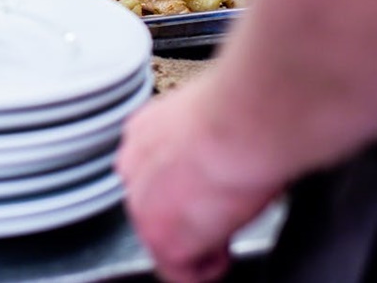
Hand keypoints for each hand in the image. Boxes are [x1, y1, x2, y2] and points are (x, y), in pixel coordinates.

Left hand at [116, 79, 282, 282]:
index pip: (154, 172)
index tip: (210, 189)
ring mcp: (142, 205)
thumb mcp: (209, 118)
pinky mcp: (162, 240)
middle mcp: (132, 166)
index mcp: (144, 132)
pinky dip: (209, 268)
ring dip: (198, 240)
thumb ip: (199, 139)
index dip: (186, 187)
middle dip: (189, 214)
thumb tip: (221, 148)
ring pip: (165, 240)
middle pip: (155, 206)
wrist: (243, 122)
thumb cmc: (244, 111)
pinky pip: (182, 274)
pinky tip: (227, 249)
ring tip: (228, 225)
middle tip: (223, 209)